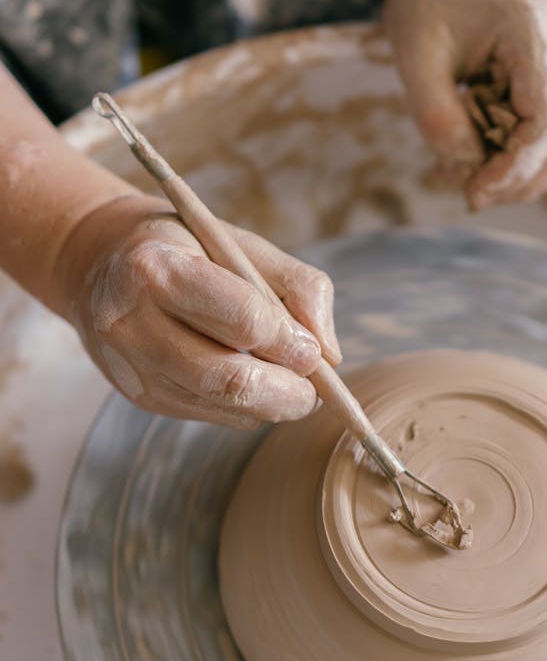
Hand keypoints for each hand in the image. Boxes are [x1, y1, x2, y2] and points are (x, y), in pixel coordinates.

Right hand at [54, 193, 340, 427]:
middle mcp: (132, 321)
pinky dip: (246, 409)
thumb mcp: (242, 244)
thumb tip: (330, 354)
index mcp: (156, 268)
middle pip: (229, 378)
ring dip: (271, 404)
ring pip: (221, 405)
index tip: (314, 351)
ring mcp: (132, 365)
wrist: (102, 263)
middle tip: (315, 387)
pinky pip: (211, 415)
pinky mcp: (140, 396)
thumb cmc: (188, 248)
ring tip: (292, 384)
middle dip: (287, 391)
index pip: (242, 319)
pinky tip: (253, 384)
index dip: (289, 342)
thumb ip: (298, 288)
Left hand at [385, 0, 546, 207]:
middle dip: (531, 178)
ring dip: (536, 169)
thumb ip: (439, 120)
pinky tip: (492, 156)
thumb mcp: (415, 60)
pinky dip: (532, 147)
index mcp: (537, 25)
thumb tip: (465, 175)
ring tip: (484, 182)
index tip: (474, 193)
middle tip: (480, 197)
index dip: (516, 170)